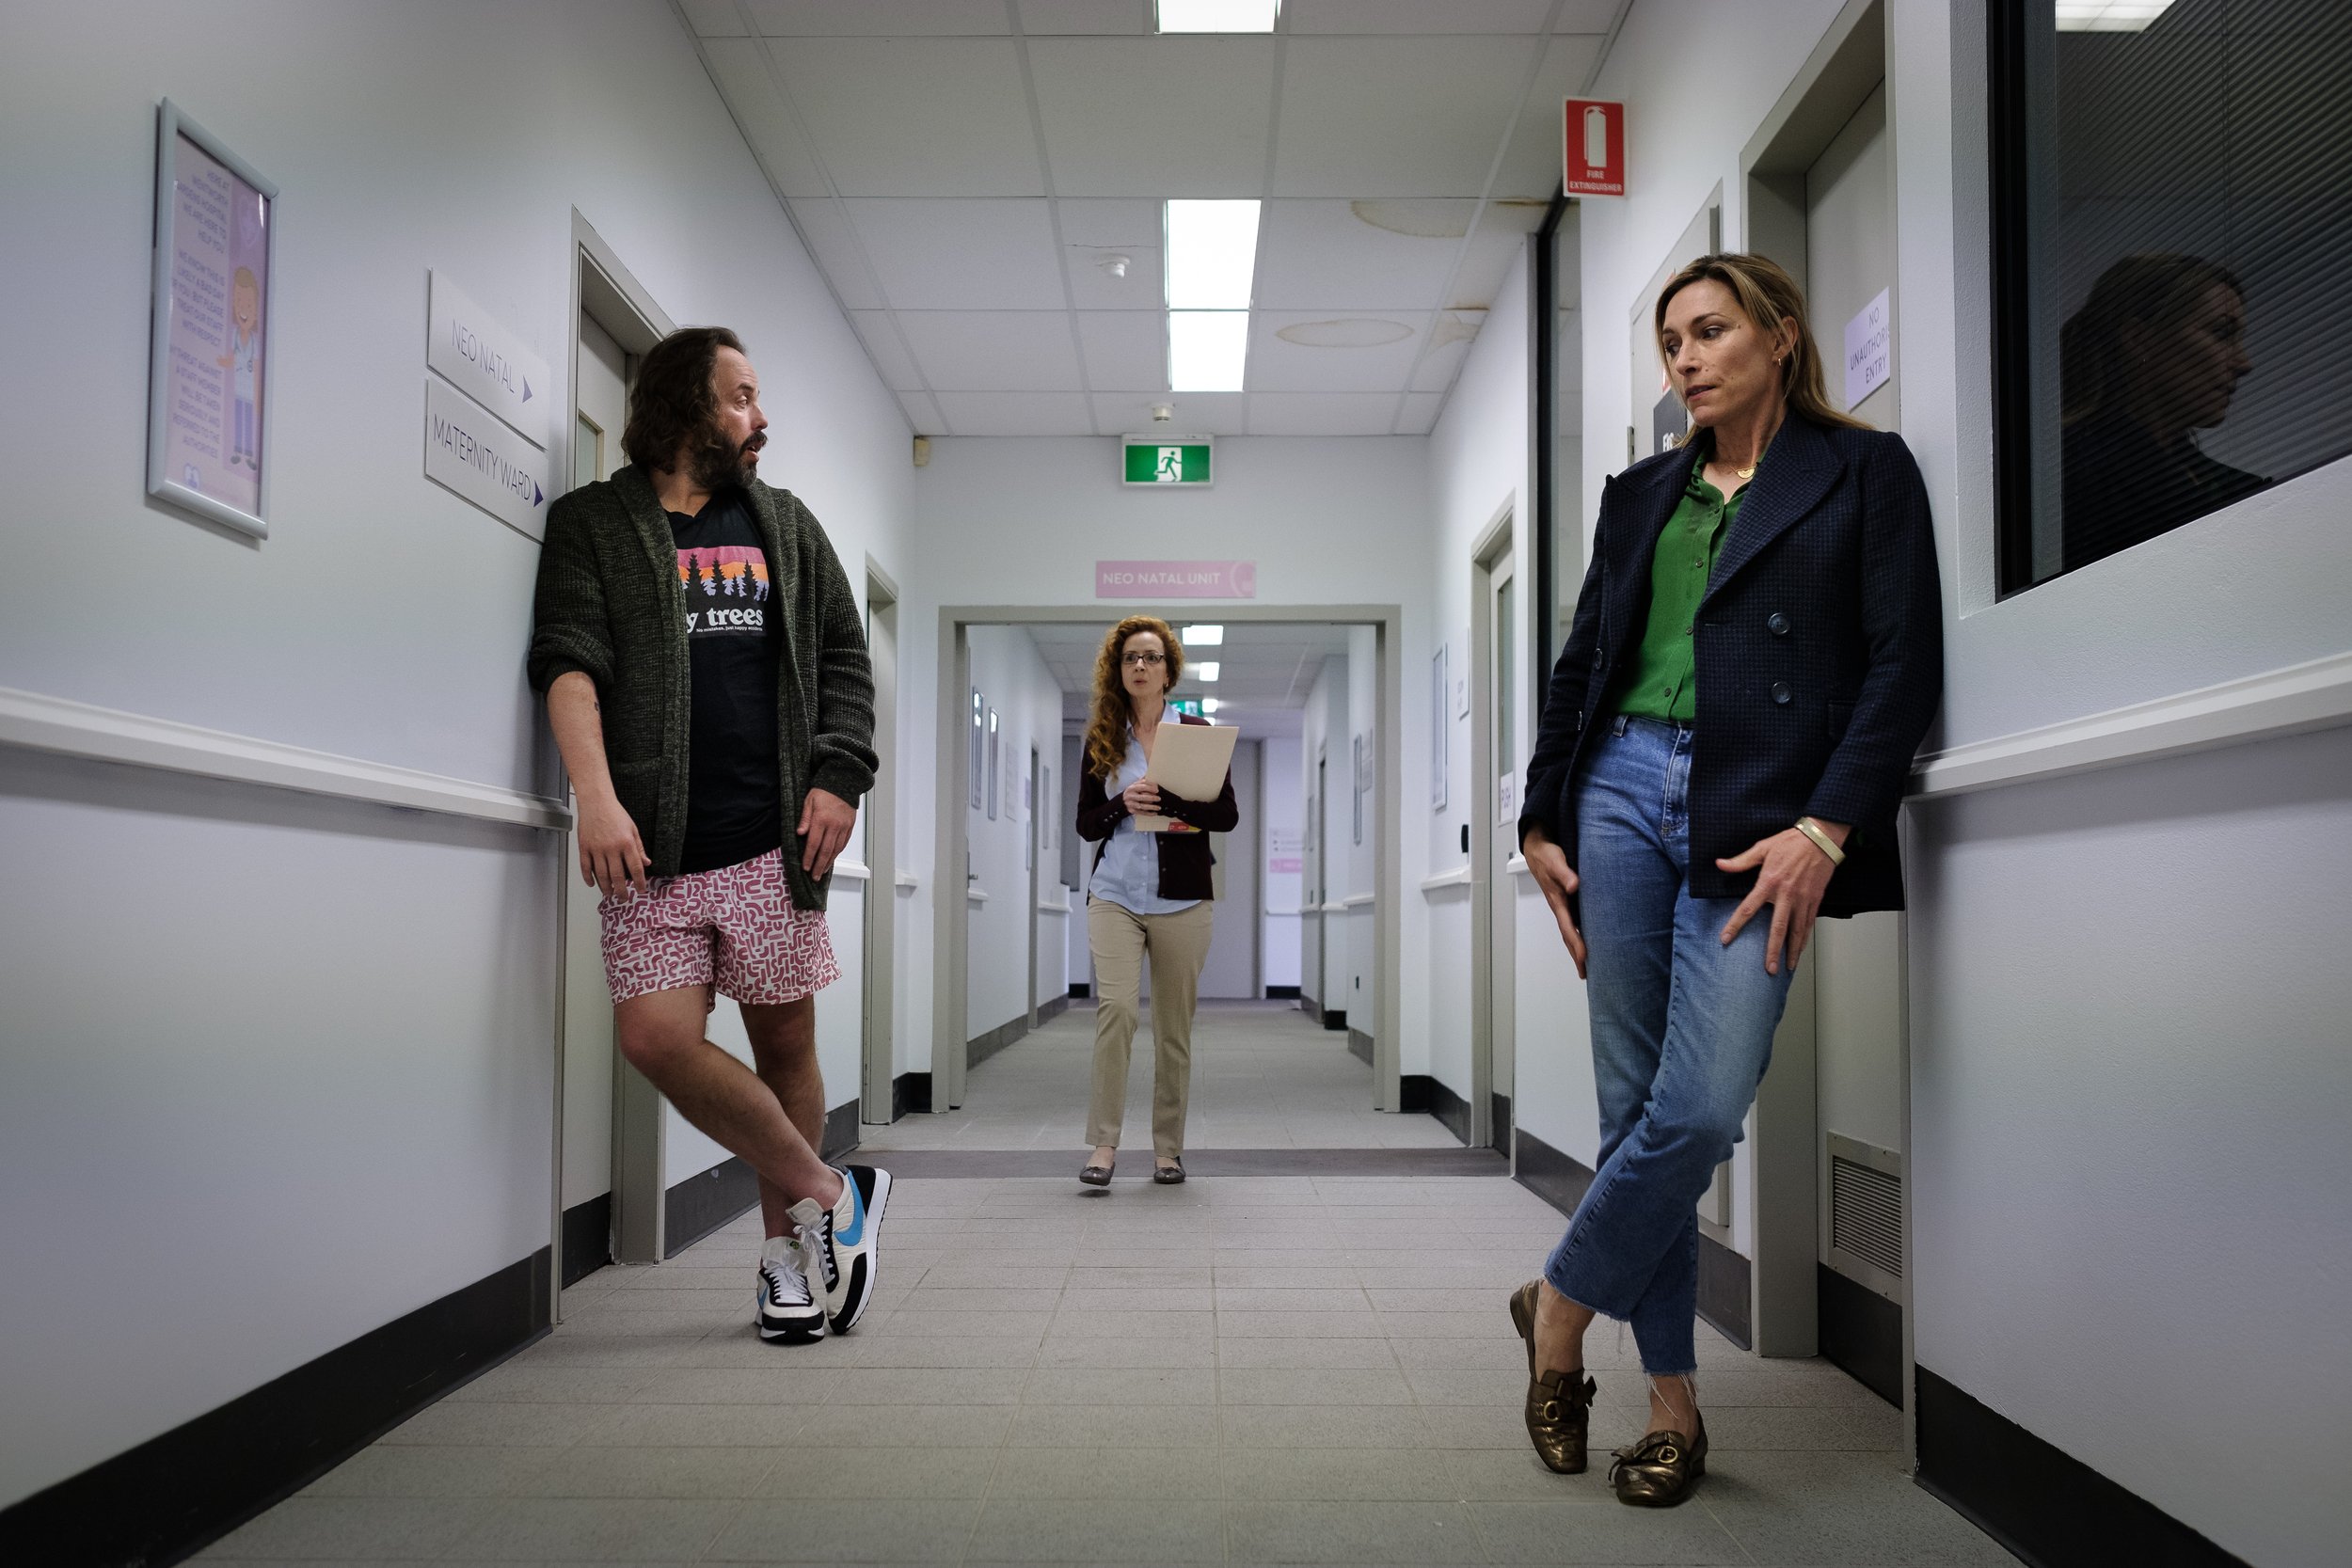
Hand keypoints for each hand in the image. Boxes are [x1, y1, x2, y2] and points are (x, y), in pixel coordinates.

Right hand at [576, 793, 650, 899]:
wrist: (596, 802)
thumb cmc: (615, 814)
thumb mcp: (633, 829)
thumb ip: (639, 847)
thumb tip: (647, 863)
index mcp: (626, 843)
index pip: (635, 868)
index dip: (639, 882)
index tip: (641, 890)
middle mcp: (612, 848)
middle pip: (617, 875)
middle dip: (621, 890)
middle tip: (623, 898)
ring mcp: (596, 848)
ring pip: (601, 874)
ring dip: (606, 887)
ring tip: (609, 894)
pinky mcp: (584, 847)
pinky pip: (586, 867)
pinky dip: (588, 877)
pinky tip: (592, 884)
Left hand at [798, 787, 856, 877]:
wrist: (844, 782)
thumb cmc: (824, 791)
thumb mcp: (809, 801)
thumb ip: (805, 818)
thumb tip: (800, 833)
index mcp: (821, 819)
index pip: (814, 843)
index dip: (809, 857)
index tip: (806, 867)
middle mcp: (834, 825)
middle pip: (826, 850)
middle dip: (819, 865)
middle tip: (814, 876)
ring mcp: (843, 827)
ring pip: (836, 849)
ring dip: (828, 862)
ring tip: (822, 871)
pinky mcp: (849, 827)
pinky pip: (843, 843)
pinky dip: (837, 853)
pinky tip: (832, 859)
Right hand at [1120, 780, 1161, 815]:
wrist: (1122, 800)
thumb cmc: (1132, 791)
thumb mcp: (1135, 784)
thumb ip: (1143, 782)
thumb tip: (1151, 779)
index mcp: (1132, 788)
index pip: (1142, 787)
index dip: (1150, 788)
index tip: (1157, 790)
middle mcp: (1131, 796)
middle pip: (1143, 797)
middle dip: (1152, 798)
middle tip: (1159, 798)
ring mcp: (1131, 804)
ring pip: (1142, 806)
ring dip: (1152, 807)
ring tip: (1159, 807)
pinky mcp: (1132, 810)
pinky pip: (1142, 813)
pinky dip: (1149, 813)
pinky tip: (1155, 813)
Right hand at [1521, 827, 1587, 978]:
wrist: (1537, 848)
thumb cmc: (1546, 854)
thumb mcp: (1555, 860)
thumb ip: (1564, 873)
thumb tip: (1574, 886)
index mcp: (1557, 901)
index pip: (1568, 927)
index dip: (1576, 943)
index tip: (1585, 958)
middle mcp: (1560, 907)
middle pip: (1568, 936)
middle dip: (1576, 955)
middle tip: (1585, 974)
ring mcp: (1563, 905)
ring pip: (1570, 931)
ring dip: (1577, 948)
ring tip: (1586, 965)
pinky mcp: (1567, 901)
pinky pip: (1573, 923)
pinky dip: (1579, 935)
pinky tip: (1587, 939)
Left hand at [1715, 819, 1847, 974]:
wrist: (1821, 838)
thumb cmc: (1790, 842)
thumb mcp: (1762, 848)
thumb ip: (1741, 861)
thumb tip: (1720, 864)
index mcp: (1769, 882)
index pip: (1748, 908)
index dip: (1735, 925)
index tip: (1725, 939)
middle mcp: (1787, 895)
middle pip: (1778, 928)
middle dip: (1773, 950)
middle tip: (1769, 969)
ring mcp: (1803, 899)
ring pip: (1797, 930)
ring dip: (1792, 950)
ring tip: (1787, 968)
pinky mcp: (1815, 900)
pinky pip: (1809, 924)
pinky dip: (1804, 939)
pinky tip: (1800, 950)